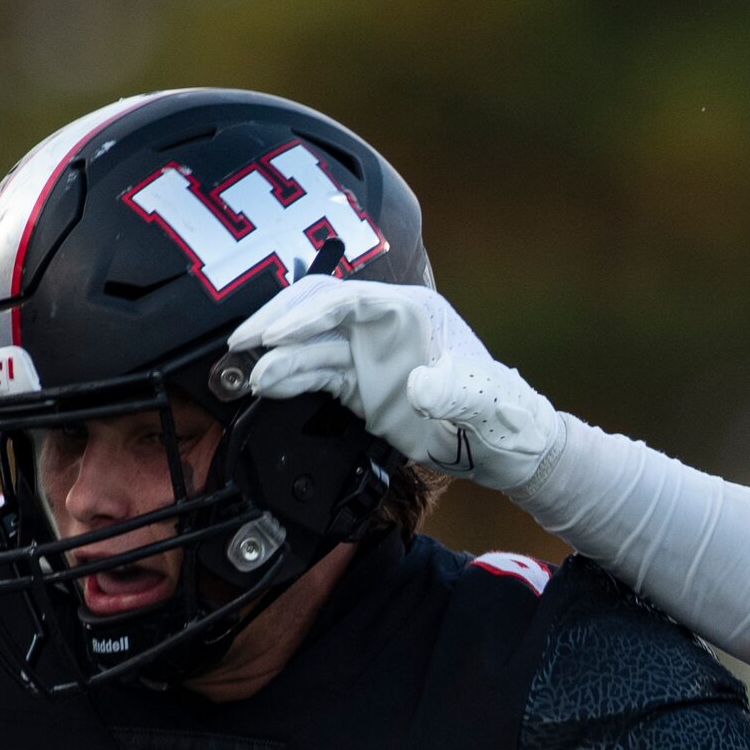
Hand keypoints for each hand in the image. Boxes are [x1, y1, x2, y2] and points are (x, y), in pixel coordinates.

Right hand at [230, 278, 561, 490]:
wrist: (507, 449)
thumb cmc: (505, 414)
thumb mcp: (488, 402)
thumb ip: (456, 391)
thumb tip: (422, 387)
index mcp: (412, 312)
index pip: (350, 301)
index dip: (311, 313)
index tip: (280, 333)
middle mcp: (383, 327)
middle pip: (318, 312)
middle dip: (278, 323)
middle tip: (243, 343)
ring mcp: (368, 356)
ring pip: (310, 347)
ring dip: (278, 360)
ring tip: (250, 379)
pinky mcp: (359, 387)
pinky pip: (315, 377)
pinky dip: (289, 381)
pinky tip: (267, 388)